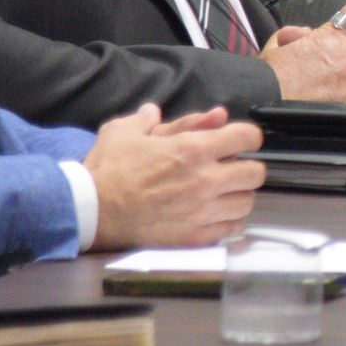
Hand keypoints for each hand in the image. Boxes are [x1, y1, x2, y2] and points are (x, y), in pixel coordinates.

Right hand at [83, 105, 265, 248]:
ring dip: (238, 195)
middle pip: (256, 173)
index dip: (247, 137)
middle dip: (246, 168)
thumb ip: (148, 119)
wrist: (89, 210)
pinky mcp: (195, 236)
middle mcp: (205, 179)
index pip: (248, 137)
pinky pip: (231, 228)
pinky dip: (228, 221)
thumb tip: (156, 109)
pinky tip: (215, 215)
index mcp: (194, 149)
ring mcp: (202, 210)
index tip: (240, 142)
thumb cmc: (106, 170)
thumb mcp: (124, 132)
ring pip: (247, 202)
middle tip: (231, 170)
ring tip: (223, 194)